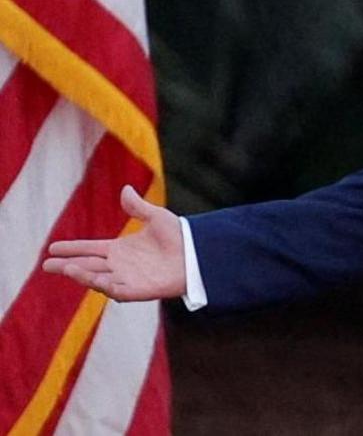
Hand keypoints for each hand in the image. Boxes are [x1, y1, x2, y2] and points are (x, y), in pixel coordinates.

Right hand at [42, 185, 186, 301]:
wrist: (199, 254)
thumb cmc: (180, 236)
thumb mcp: (156, 217)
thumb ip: (138, 207)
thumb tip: (125, 189)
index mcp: (120, 249)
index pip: (90, 249)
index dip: (72, 248)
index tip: (52, 247)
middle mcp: (120, 265)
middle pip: (87, 266)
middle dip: (67, 266)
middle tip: (46, 265)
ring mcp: (127, 279)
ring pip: (97, 279)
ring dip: (82, 275)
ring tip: (66, 268)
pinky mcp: (138, 291)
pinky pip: (116, 291)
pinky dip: (104, 286)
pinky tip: (93, 280)